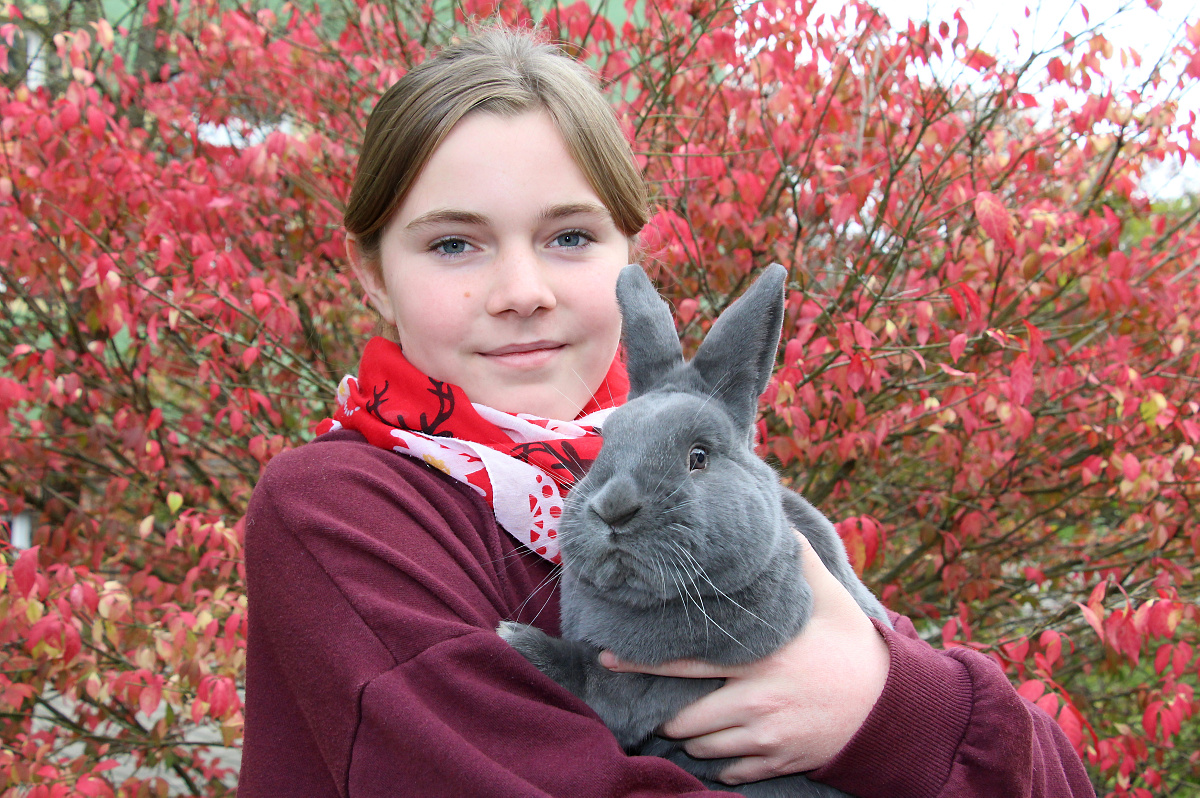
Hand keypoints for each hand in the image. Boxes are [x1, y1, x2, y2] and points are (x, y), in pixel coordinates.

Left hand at [599, 532, 889, 784]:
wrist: (892, 709)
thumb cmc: (854, 649)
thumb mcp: (829, 599)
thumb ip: (799, 561)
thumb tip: (780, 521)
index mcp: (760, 659)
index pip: (684, 661)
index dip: (641, 662)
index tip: (607, 656)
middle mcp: (756, 702)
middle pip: (684, 720)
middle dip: (669, 713)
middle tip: (667, 702)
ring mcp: (766, 738)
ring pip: (702, 748)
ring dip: (693, 737)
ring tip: (697, 719)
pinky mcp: (778, 762)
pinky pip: (729, 772)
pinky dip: (721, 762)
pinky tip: (725, 744)